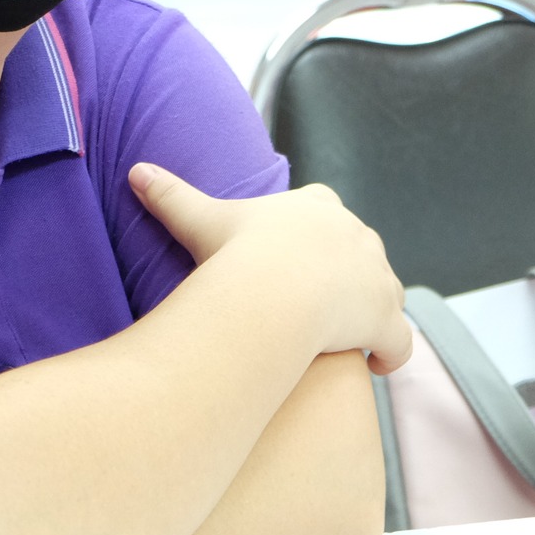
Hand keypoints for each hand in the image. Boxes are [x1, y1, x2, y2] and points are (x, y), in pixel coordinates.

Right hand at [130, 164, 410, 373]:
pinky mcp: (387, 319)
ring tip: (343, 336)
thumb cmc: (239, 255)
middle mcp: (357, 235)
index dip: (315, 235)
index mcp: (318, 208)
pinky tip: (374, 364)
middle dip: (345, 274)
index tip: (300, 258)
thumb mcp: (201, 221)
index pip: (325, 210)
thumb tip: (135, 171)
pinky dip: (390, 352)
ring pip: (382, 293)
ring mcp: (378, 277)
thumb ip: (171, 196)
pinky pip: (398, 340)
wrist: (274, 294)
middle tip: (315, 302)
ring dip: (369, 312)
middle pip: (358, 252)